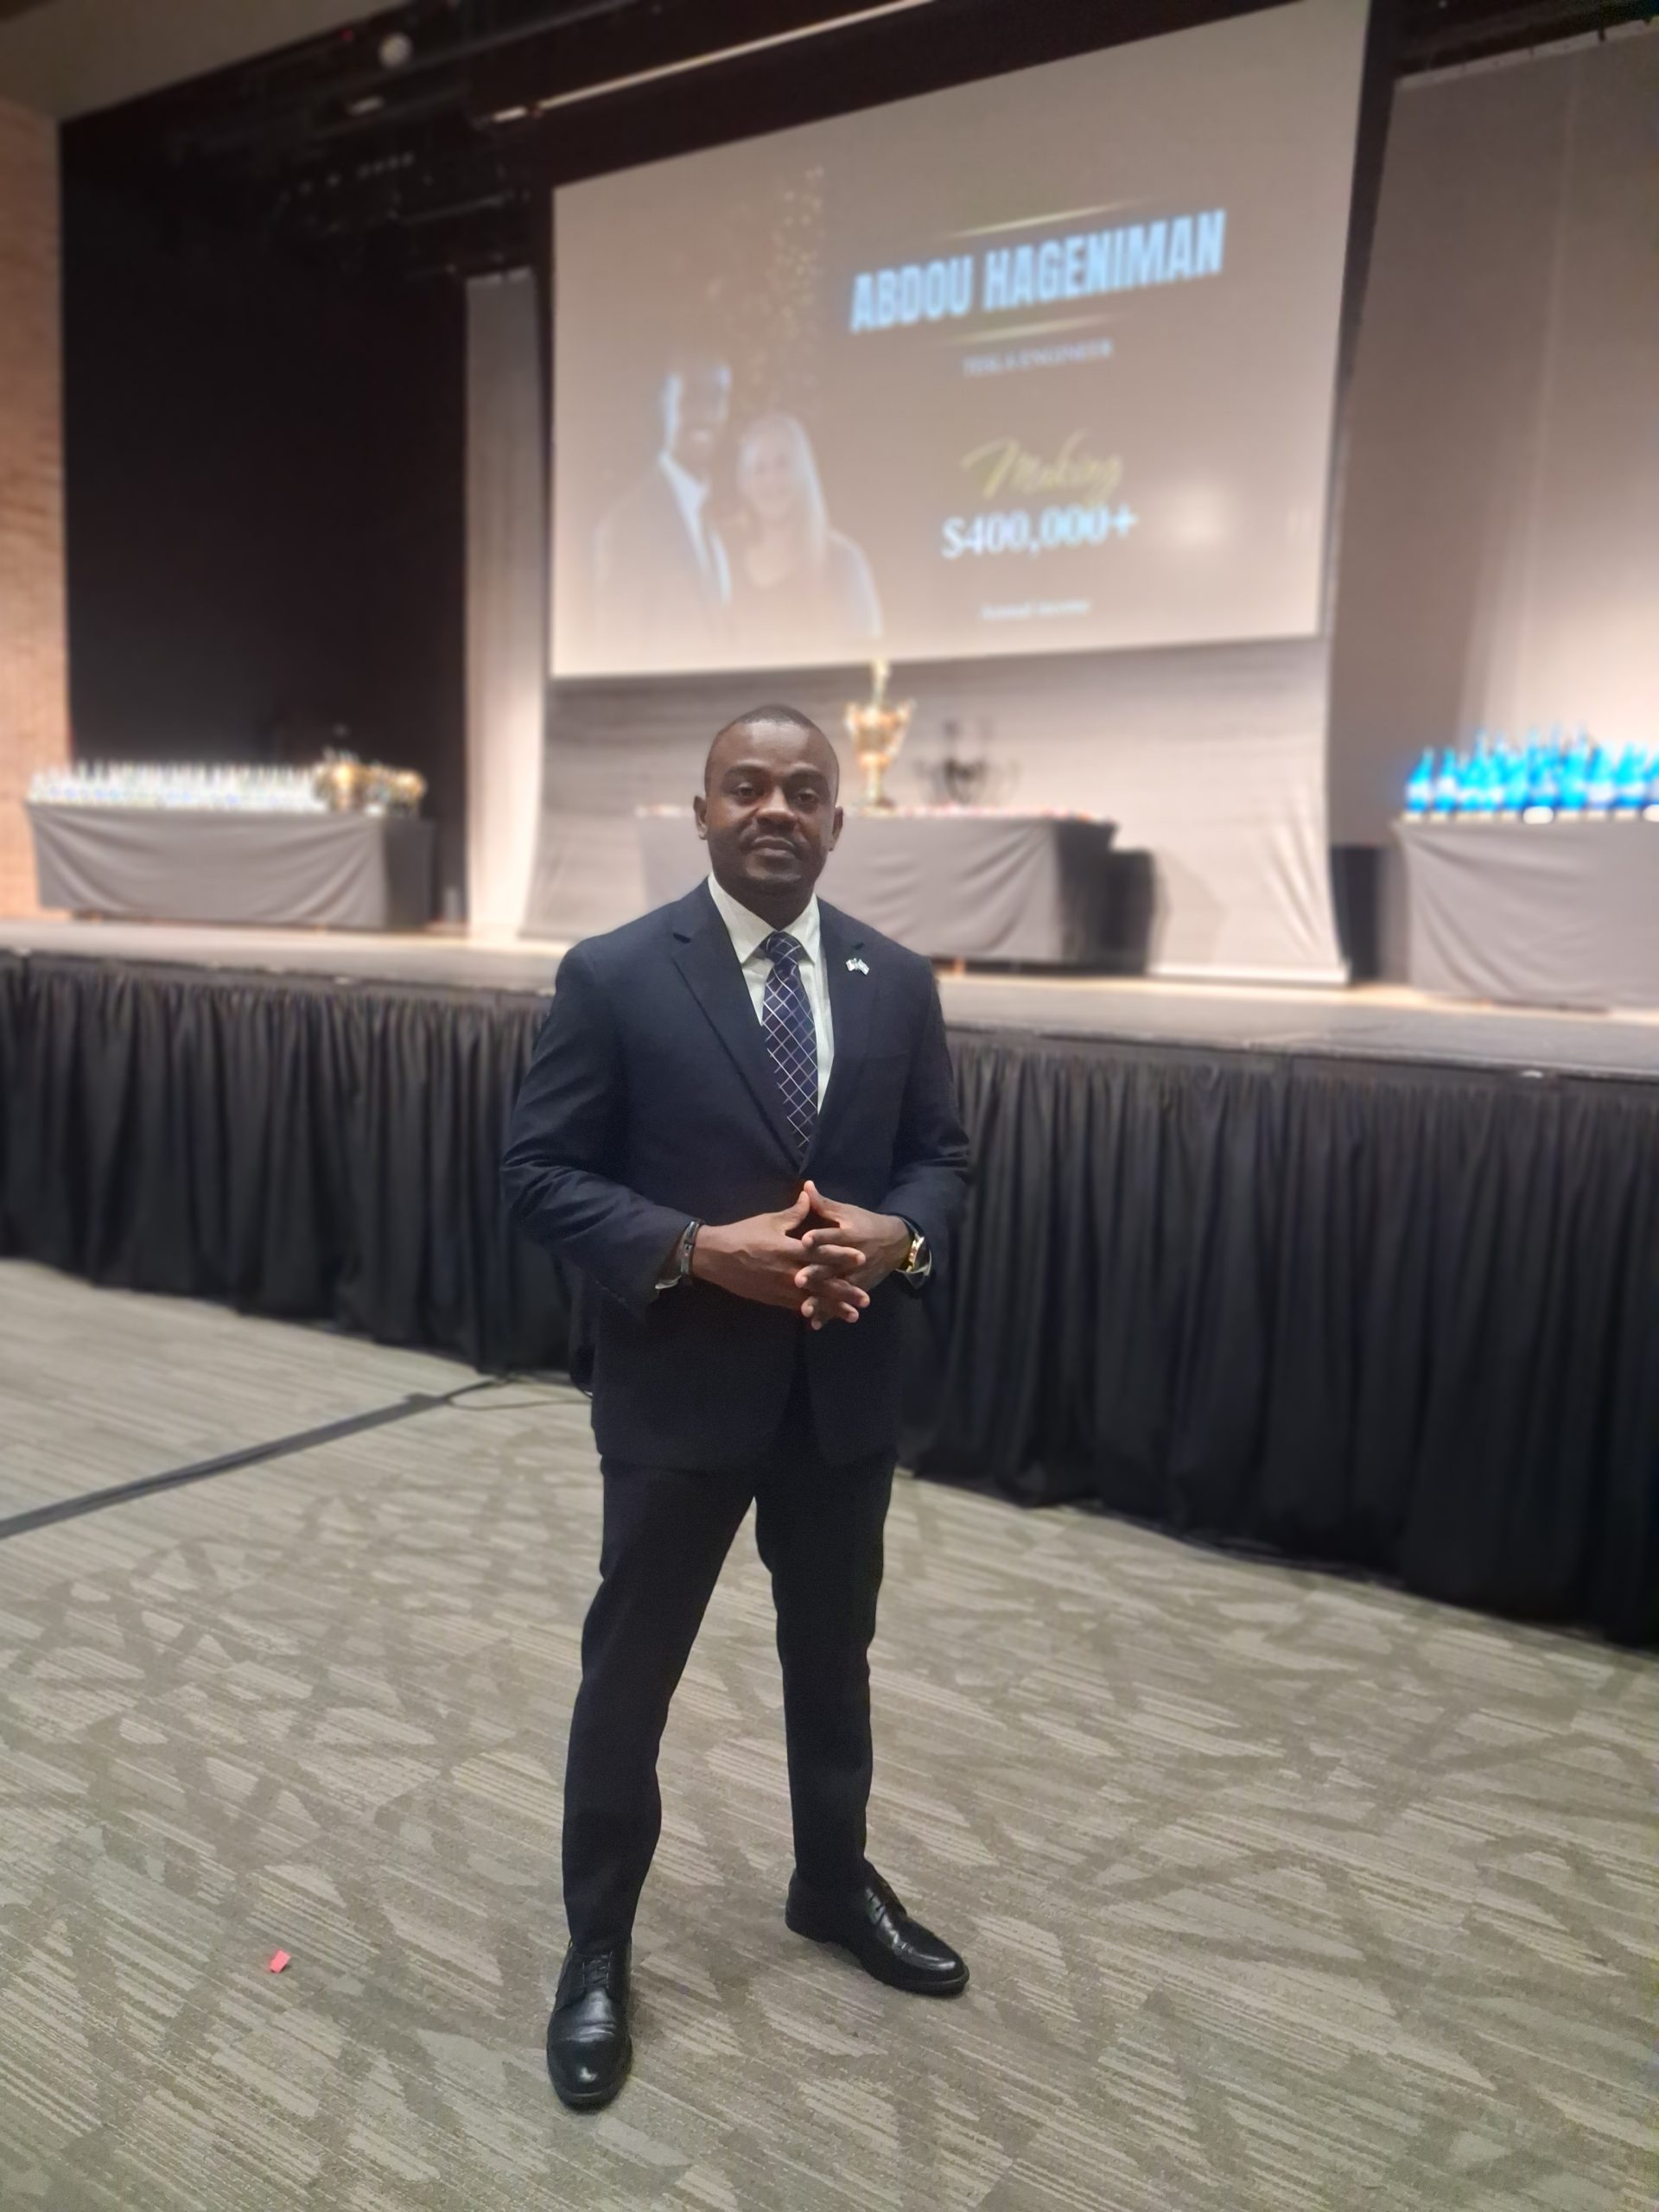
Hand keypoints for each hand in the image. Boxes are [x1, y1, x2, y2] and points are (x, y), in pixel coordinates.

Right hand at [691, 1190, 868, 1322]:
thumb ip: (793, 1213)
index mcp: (787, 1249)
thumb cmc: (742, 1234)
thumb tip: (809, 1196)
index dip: (841, 1256)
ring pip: (812, 1300)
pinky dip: (813, 1312)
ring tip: (853, 1315)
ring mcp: (780, 1288)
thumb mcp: (769, 1221)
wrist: (715, 1257)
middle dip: (844, 1291)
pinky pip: (796, 1307)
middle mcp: (787, 1272)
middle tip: (866, 1299)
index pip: (820, 1253)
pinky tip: (827, 1318)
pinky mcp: (772, 1298)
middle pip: (821, 1283)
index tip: (861, 1258)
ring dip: (833, 1308)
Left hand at [795, 1181, 911, 1326]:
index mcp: (849, 1235)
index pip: (832, 1236)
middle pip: (832, 1266)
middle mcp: (853, 1257)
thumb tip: (805, 1186)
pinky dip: (830, 1314)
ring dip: (821, 1300)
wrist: (896, 1243)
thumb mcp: (847, 1211)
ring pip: (836, 1289)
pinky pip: (843, 1302)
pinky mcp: (858, 1288)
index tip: (804, 1241)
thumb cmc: (865, 1223)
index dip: (820, 1238)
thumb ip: (824, 1203)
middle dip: (816, 1274)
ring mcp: (856, 1275)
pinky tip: (815, 1324)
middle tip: (798, 1280)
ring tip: (804, 1309)